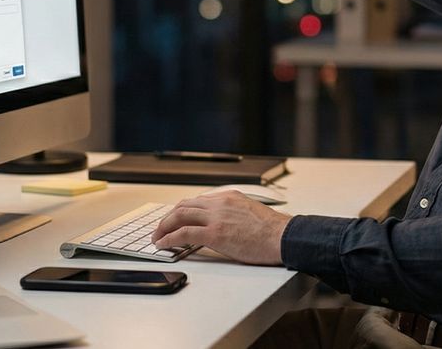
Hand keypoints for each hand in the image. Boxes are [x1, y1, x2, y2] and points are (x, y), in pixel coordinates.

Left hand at [151, 191, 291, 265]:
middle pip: (185, 205)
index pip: (198, 200)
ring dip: (164, 227)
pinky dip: (169, 238)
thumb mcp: (251, 212)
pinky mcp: (215, 234)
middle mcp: (220, 203)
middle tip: (160, 228)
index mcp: (229, 196)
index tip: (175, 218)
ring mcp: (216, 217)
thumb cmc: (274, 231)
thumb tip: (225, 224)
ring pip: (180, 216)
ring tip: (157, 237)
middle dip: (168, 217)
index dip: (182, 210)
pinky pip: (184, 234)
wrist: (284, 237)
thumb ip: (235, 213)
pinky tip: (162, 244)